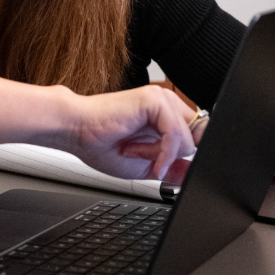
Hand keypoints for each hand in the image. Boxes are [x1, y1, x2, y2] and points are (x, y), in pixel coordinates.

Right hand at [58, 85, 195, 180]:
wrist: (75, 132)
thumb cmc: (101, 144)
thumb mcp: (146, 165)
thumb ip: (172, 168)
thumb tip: (193, 174)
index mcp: (166, 115)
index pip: (198, 135)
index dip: (188, 155)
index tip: (166, 168)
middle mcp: (167, 104)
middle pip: (198, 140)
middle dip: (171, 157)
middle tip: (141, 158)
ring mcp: (162, 99)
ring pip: (189, 140)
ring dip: (160, 155)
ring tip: (131, 150)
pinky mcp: (155, 101)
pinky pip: (176, 135)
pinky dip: (161, 152)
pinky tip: (140, 155)